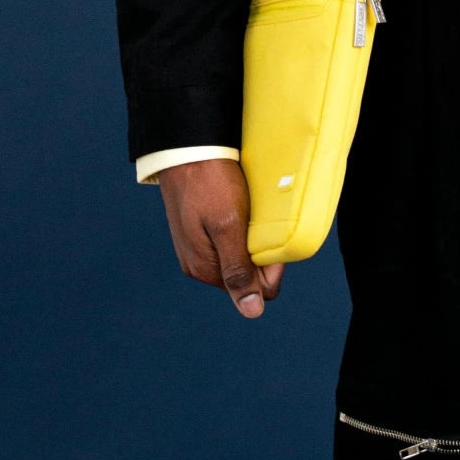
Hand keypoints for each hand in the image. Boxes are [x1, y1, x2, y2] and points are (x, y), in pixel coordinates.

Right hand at [156, 158, 284, 317]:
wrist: (186, 146)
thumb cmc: (209, 183)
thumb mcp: (228, 226)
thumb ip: (239, 270)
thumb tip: (252, 312)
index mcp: (205, 270)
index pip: (255, 290)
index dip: (271, 266)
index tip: (272, 235)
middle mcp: (199, 264)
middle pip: (247, 273)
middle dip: (260, 252)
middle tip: (259, 219)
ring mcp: (198, 247)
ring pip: (239, 255)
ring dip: (251, 239)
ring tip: (249, 211)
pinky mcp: (199, 229)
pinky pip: (229, 240)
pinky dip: (240, 228)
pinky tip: (240, 208)